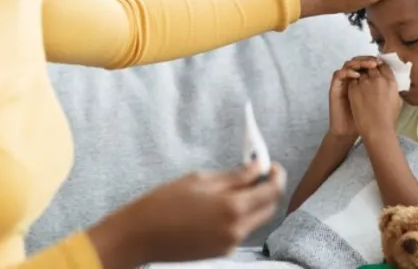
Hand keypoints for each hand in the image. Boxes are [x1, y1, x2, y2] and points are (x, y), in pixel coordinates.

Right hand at [89, 163, 285, 266]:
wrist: (141, 236)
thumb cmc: (165, 202)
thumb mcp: (200, 180)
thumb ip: (234, 176)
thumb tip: (257, 168)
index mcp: (233, 207)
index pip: (272, 192)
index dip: (276, 176)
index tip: (272, 166)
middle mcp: (236, 229)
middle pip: (269, 208)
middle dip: (269, 190)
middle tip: (259, 174)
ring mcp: (230, 243)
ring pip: (256, 220)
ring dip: (254, 203)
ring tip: (237, 186)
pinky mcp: (221, 252)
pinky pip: (240, 230)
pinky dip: (240, 215)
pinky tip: (223, 204)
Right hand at [329, 56, 382, 137]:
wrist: (350, 131)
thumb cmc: (366, 119)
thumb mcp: (379, 102)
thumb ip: (384, 91)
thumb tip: (396, 80)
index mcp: (363, 81)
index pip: (367, 64)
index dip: (375, 61)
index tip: (384, 62)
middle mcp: (352, 79)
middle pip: (358, 60)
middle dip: (368, 59)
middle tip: (376, 62)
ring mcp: (343, 82)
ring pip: (348, 64)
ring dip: (358, 63)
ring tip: (369, 66)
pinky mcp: (335, 88)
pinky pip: (338, 74)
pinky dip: (347, 72)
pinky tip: (356, 76)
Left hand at [347, 63, 402, 140]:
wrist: (377, 129)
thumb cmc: (389, 118)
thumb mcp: (397, 100)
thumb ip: (392, 88)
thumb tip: (388, 82)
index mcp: (390, 81)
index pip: (384, 66)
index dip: (380, 66)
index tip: (378, 68)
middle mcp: (377, 79)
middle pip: (372, 66)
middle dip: (370, 68)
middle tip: (368, 74)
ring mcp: (364, 83)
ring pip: (361, 73)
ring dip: (361, 75)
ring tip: (361, 83)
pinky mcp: (353, 89)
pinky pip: (353, 80)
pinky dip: (354, 82)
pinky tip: (355, 88)